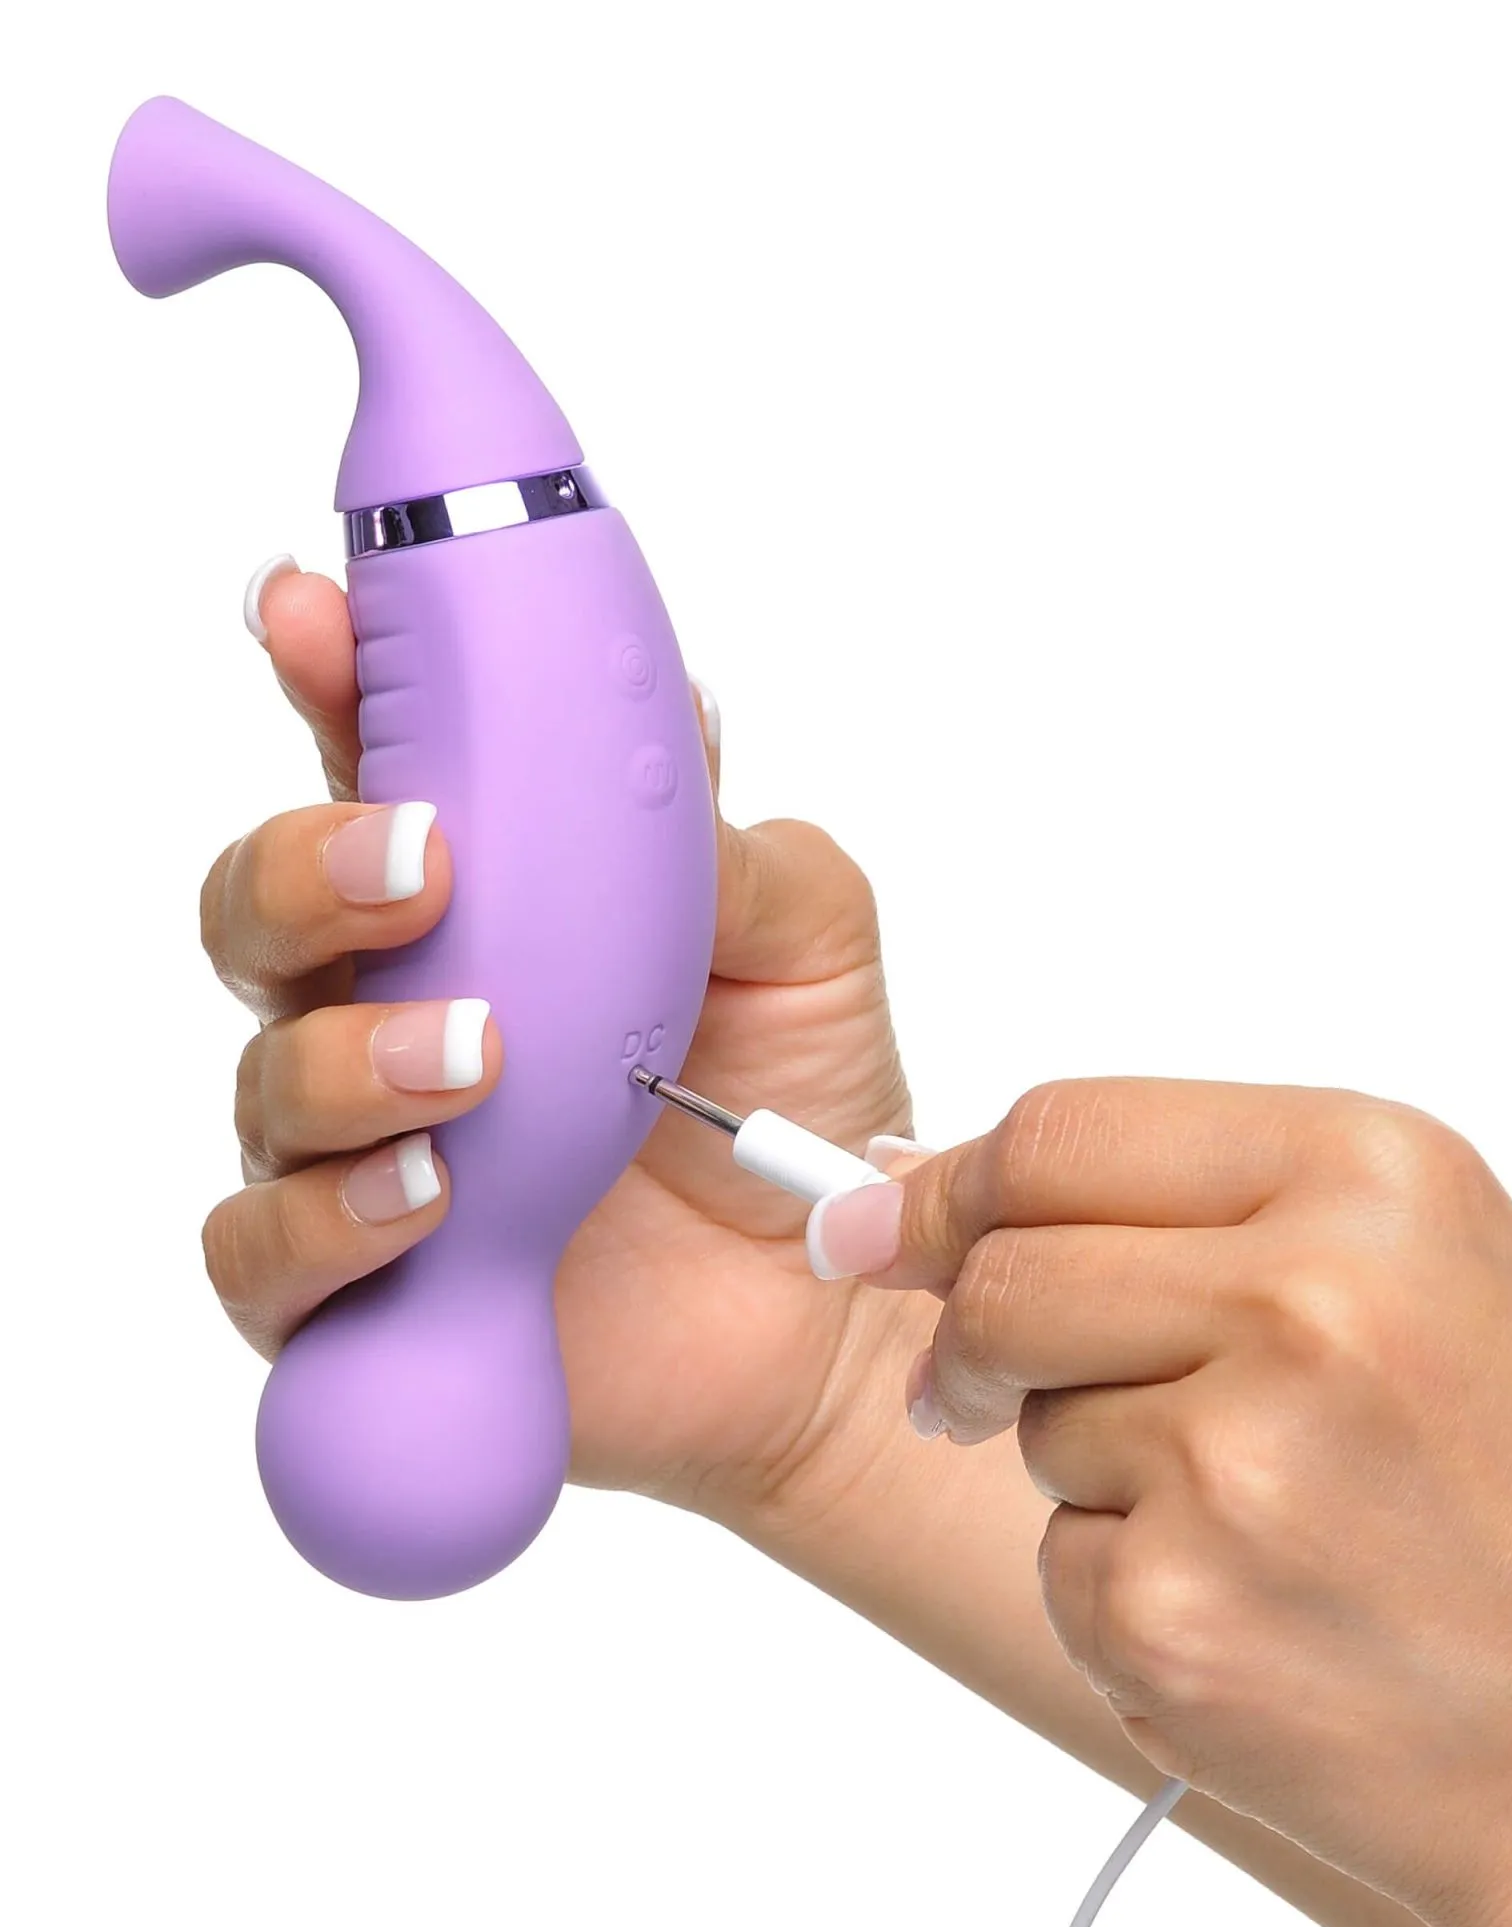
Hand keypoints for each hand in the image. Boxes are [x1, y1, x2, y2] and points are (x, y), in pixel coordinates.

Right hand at [199, 556, 911, 1519]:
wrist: (830, 1307)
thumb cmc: (801, 1105)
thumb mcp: (805, 943)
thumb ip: (723, 843)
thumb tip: (672, 719)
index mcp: (489, 899)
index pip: (369, 769)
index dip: (324, 682)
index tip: (310, 613)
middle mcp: (397, 1006)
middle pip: (261, 908)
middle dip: (310, 868)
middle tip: (424, 864)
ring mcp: (366, 1147)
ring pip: (262, 1077)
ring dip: (348, 1055)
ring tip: (477, 1056)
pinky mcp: (362, 1283)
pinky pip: (267, 1251)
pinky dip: (330, 1220)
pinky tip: (428, 1198)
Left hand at [807, 1077, 1511, 1926]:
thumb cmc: (1508, 1482)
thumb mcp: (1400, 1265)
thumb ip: (1187, 1207)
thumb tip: (923, 1187)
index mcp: (1366, 1175)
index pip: (1060, 1130)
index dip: (952, 1186)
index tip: (883, 1221)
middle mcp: (1306, 1302)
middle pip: (1002, 1275)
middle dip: (974, 1335)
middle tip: (994, 1383)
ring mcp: (1236, 1464)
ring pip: (1030, 1419)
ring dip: (1090, 1463)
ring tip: (1253, 1508)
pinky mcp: (1176, 1613)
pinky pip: (1057, 1558)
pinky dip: (1122, 1583)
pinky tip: (1251, 1601)